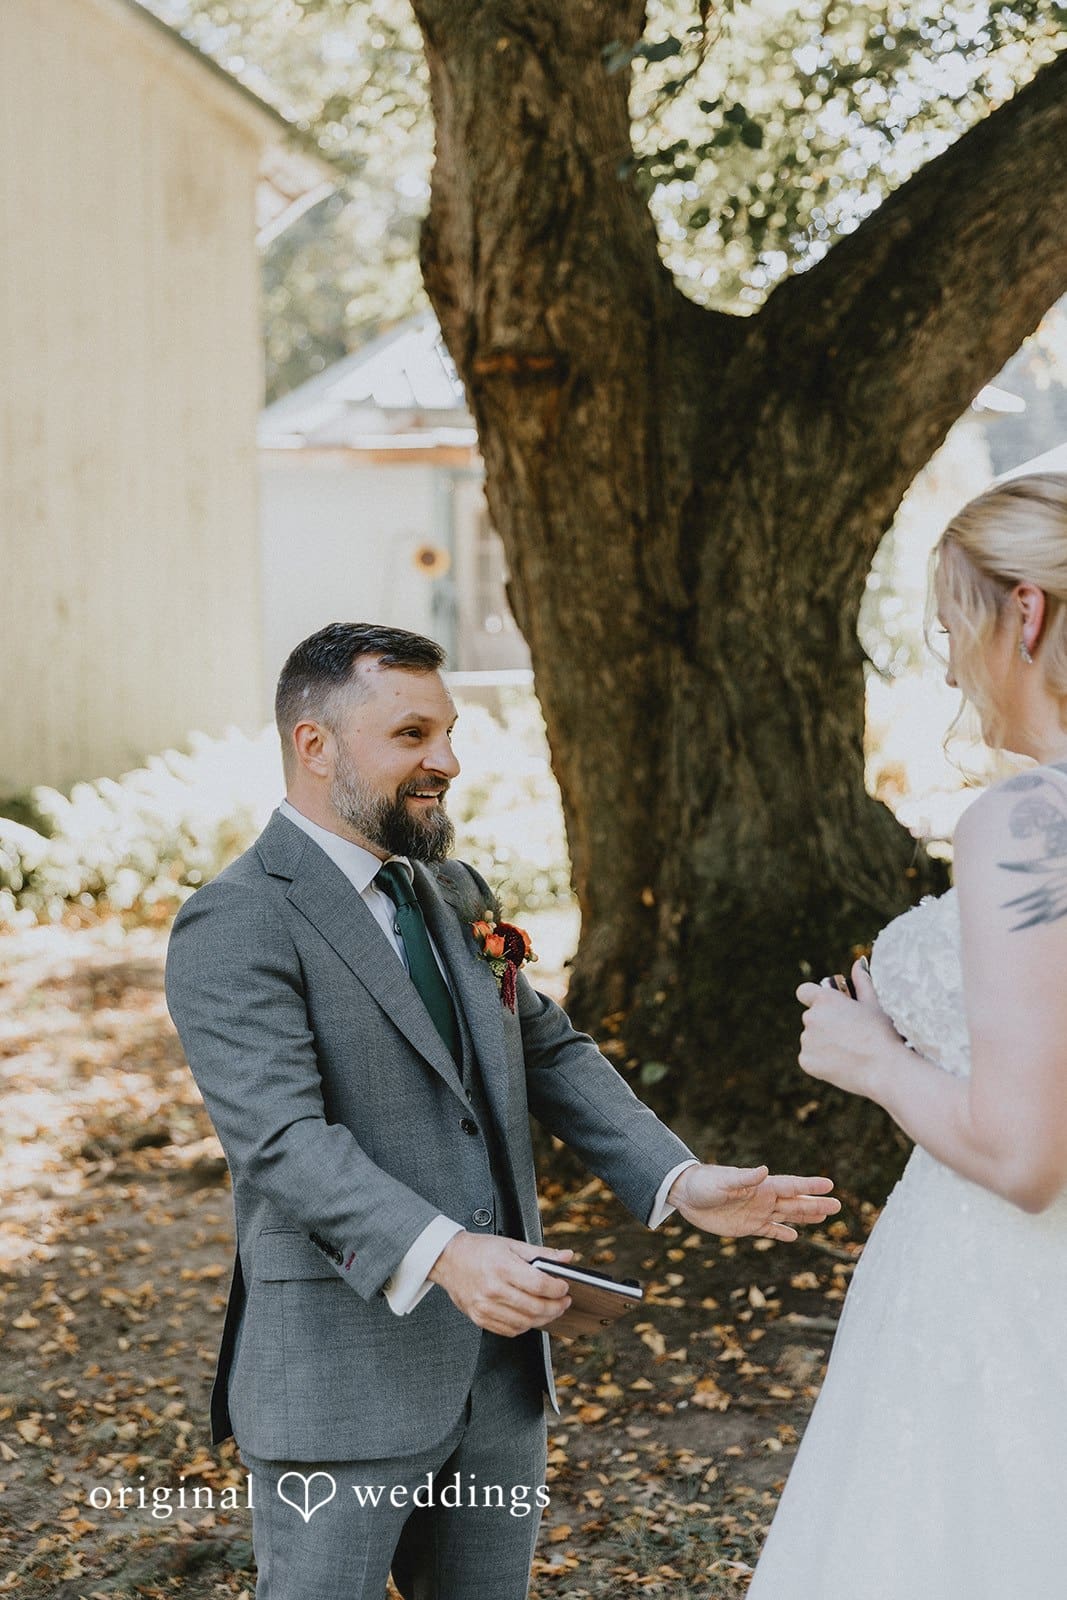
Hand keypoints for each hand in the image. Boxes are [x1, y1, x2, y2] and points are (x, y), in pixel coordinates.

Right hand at [427, 1234, 574, 1334]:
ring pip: (524, 1323)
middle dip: (556, 1307)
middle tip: (563, 1302)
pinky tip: (530, 1316)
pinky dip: (525, 1326)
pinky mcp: (479, 1318)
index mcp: (502, 1267)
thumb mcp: (512, 1245)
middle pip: (534, 1307)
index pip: (539, 1284)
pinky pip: (510, 1330)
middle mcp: (493, 1289)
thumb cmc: (480, 1250)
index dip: (557, 1288)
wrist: (448, 1259)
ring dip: (543, 1319)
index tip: (565, 1287)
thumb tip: (567, 1257)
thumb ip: (542, 1253)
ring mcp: (485, 1307)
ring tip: (550, 1309)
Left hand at [668, 1163, 839, 1241]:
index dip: (810, 1186)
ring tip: (824, 1217)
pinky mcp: (747, 1226)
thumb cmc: (704, 1183)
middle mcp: (763, 1199)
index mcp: (761, 1187)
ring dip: (805, 1217)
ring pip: (787, 1215)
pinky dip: (782, 1234)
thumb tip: (765, 1170)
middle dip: (815, 1204)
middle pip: (795, 1202)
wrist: (685, 1194)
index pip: (791, 1186)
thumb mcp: (724, 1181)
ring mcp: (756, 1212)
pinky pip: (769, 1231)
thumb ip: (745, 1178)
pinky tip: (795, 1236)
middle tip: (837, 1206)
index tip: (829, 1185)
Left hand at [796, 957, 903, 1100]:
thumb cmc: (882, 1034)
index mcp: (825, 999)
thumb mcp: (874, 1004)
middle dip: (824, 1024)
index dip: (813, 997)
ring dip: (822, 1042)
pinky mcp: (806, 1061)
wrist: (885, 1068)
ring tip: (848, 1051)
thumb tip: (858, 964)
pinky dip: (820, 1061)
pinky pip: (810, 1058)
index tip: (826, 1007)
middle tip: (848, 1035)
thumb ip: (862, 983)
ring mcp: (807, 1040)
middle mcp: (811, 1017)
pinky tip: (840, 1064)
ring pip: (811, 1038)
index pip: (804, 991)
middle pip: (811, 1017)